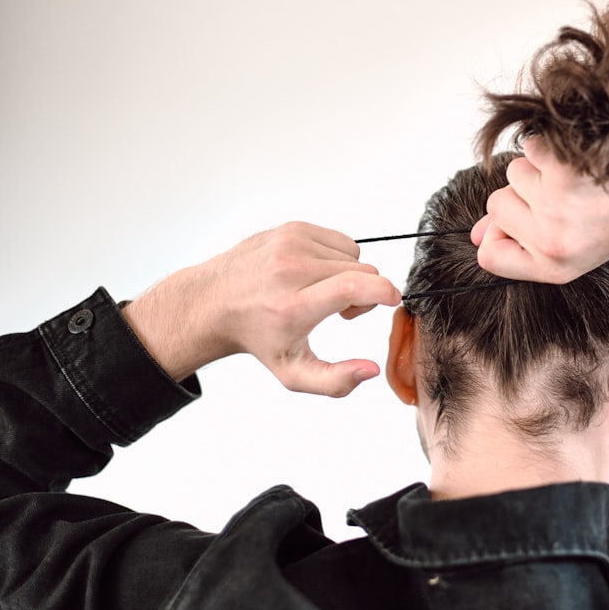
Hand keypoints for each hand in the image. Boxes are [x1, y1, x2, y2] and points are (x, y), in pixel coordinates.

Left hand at [123, 222, 400, 396]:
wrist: (215, 302)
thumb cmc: (257, 337)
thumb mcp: (293, 373)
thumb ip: (335, 381)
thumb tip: (371, 370)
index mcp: (294, 306)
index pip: (353, 285)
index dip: (383, 291)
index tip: (393, 299)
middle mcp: (291, 269)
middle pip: (362, 271)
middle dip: (364, 292)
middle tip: (339, 311)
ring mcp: (291, 243)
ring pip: (354, 255)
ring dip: (349, 274)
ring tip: (323, 291)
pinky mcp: (292, 228)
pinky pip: (340, 240)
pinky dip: (336, 257)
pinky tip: (315, 273)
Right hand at [471, 133, 608, 282]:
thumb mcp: (575, 247)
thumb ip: (523, 244)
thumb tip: (478, 234)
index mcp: (552, 268)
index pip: (490, 256)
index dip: (500, 233)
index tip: (526, 219)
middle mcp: (550, 241)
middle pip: (496, 206)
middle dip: (526, 193)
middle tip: (572, 196)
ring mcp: (553, 204)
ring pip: (513, 173)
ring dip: (541, 168)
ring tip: (581, 177)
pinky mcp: (561, 168)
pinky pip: (531, 147)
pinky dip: (552, 145)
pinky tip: (582, 158)